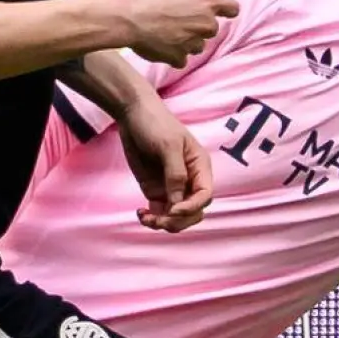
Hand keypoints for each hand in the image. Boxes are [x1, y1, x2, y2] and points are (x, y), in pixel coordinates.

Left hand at [115, 97, 213, 232]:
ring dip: (164, 223)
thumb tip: (177, 202)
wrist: (133, 114)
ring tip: (147, 218)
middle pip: (194, 211)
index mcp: (200, 167)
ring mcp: (172, 187)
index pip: (205, 195)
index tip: (173, 209)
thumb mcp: (168, 146)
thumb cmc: (156, 124)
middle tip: (160, 219)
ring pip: (177, 216)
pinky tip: (141, 214)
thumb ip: (175, 174)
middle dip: (179, 220)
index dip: (192, 207)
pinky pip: (159, 212)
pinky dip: (152, 219)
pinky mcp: (156, 190)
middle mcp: (189, 180)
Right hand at [117, 0, 238, 68]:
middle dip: (198, 27)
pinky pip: (182, 59)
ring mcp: (195, 43)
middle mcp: (207, 23)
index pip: (232, 8)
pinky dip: (174, 55)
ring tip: (166, 34)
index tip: (222, 12)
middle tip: (178, 22)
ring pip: (198, 46)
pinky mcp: (180, 58)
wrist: (127, 18)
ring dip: (187, 42)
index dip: (226, 10)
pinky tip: (160, 46)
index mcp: (208, 1)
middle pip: (211, 29)